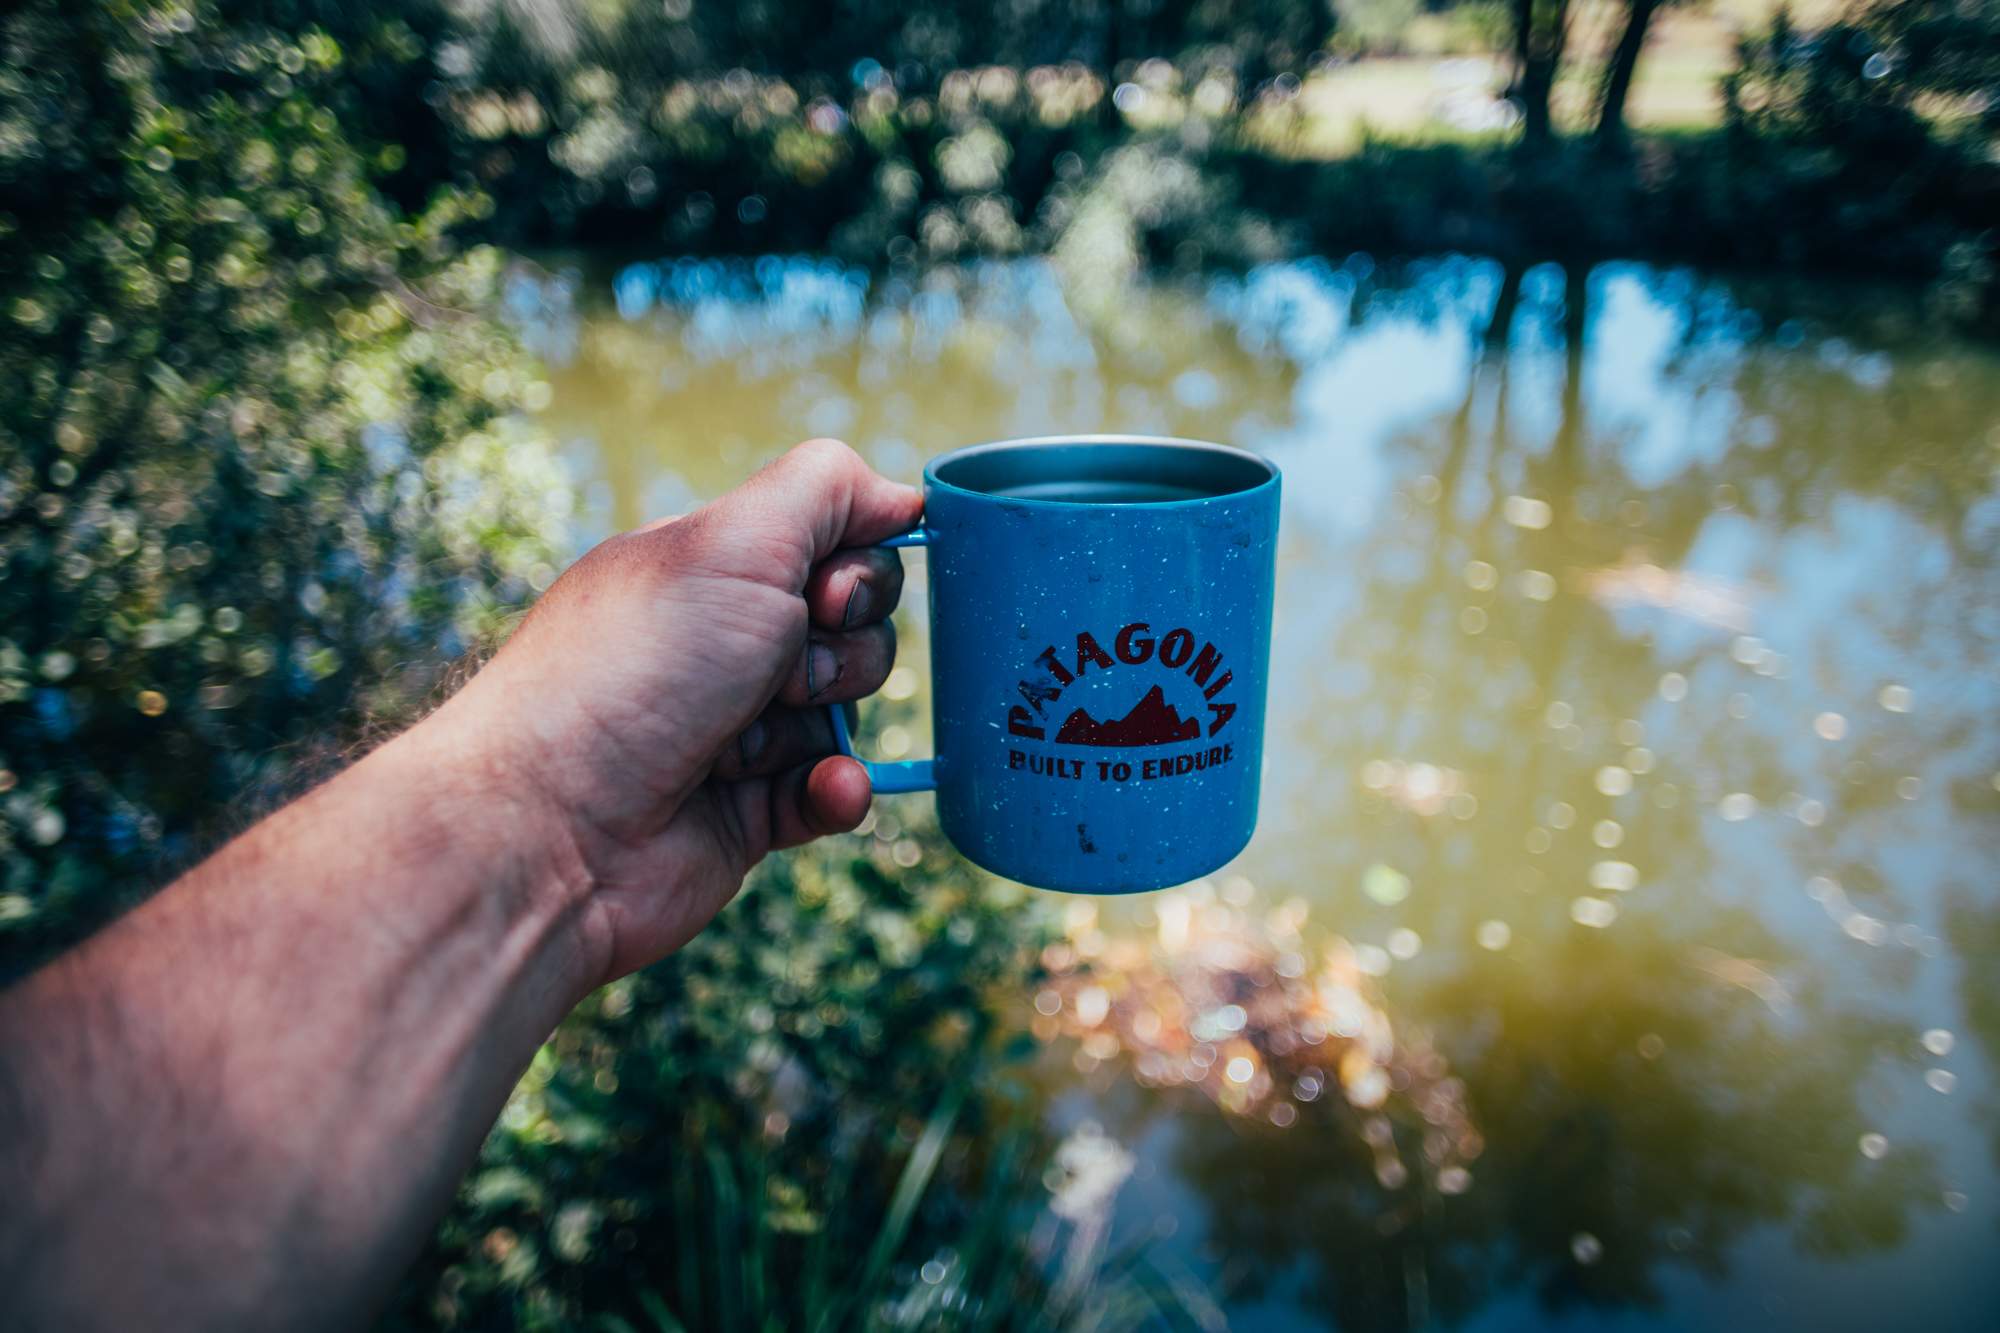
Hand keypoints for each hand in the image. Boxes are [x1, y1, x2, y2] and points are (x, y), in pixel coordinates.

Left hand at [433, 438, 920, 983]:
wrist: (553, 829)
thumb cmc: (635, 669)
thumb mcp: (734, 540)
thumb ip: (826, 489)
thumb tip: (902, 494)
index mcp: (710, 566)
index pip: (831, 540)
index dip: (857, 566)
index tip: (827, 592)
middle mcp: (721, 640)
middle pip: (856, 625)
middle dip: (841, 648)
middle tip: (780, 669)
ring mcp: (736, 727)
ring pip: (849, 710)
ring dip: (820, 723)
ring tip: (749, 745)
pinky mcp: (748, 812)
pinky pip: (834, 790)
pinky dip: (836, 790)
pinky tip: (819, 790)